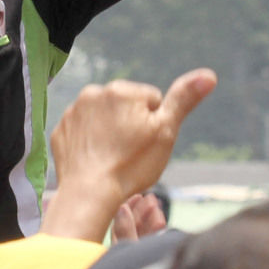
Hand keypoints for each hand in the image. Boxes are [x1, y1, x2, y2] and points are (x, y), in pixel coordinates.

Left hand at [43, 70, 215, 240]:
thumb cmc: (131, 165)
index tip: (146, 144)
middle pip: (125, 107)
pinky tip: (96, 160)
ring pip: (103, 119)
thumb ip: (184, 100)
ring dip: (110, 133)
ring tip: (113, 158)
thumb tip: (208, 75)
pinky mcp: (60, 131)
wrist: (88, 194)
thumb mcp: (166, 132)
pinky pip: (83, 132)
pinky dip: (90, 143)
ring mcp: (73, 112)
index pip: (152, 100)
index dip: (155, 124)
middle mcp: (93, 93)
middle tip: (130, 153)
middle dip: (131, 125)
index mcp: (122, 90)